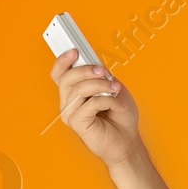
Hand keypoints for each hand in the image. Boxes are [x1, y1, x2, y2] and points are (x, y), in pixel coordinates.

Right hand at [49, 49, 141, 167]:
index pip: (59, 74)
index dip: (63, 61)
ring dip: (101, 86)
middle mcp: (68, 102)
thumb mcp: (113, 88)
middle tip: (103, 71)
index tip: (74, 50)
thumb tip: (94, 65)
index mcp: (74, 92)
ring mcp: (70, 113)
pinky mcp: (77, 124)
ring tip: (116, 88)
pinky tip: (118, 106)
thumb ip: (101, 77)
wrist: (128, 139)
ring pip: (79, 90)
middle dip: (86, 70)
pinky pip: (90, 104)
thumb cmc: (120, 115)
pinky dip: (109, 101)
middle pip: (66, 79)